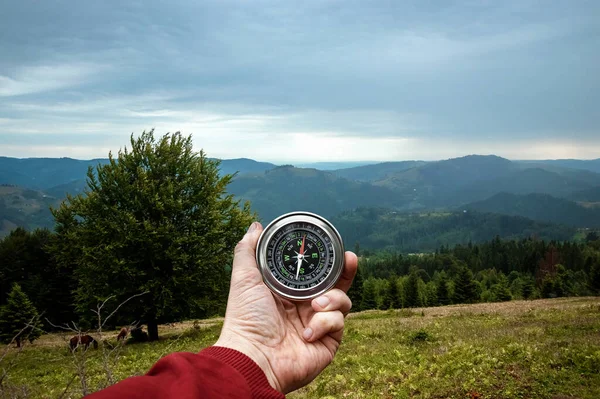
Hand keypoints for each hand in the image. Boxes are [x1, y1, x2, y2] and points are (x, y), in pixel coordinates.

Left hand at [215, 222, 357, 393]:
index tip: (332, 244)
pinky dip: (324, 323)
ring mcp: (318, 324)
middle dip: (346, 270)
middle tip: (350, 258)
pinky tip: (306, 332)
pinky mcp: (328, 341)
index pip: (314, 271)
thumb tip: (256, 226)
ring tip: (315, 306)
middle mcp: (305, 306)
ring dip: (332, 299)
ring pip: (342, 301)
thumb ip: (248, 249)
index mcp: (289, 291)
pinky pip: (338, 323)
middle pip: (336, 283)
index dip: (326, 258)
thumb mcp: (244, 278)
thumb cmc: (245, 319)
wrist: (254, 356)